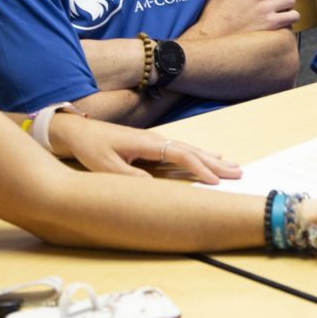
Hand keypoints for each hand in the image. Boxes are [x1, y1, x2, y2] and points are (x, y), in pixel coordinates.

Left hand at [47, 113, 241, 183]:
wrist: (77, 131)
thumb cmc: (91, 147)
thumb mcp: (105, 166)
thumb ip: (129, 177)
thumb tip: (154, 186)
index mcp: (148, 142)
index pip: (181, 155)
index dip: (199, 168)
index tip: (215, 181)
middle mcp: (156, 140)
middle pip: (192, 151)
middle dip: (215, 163)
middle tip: (238, 172)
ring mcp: (155, 142)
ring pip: (190, 150)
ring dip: (211, 159)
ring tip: (232, 166)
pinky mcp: (151, 146)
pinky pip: (181, 152)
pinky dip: (198, 156)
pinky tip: (208, 157)